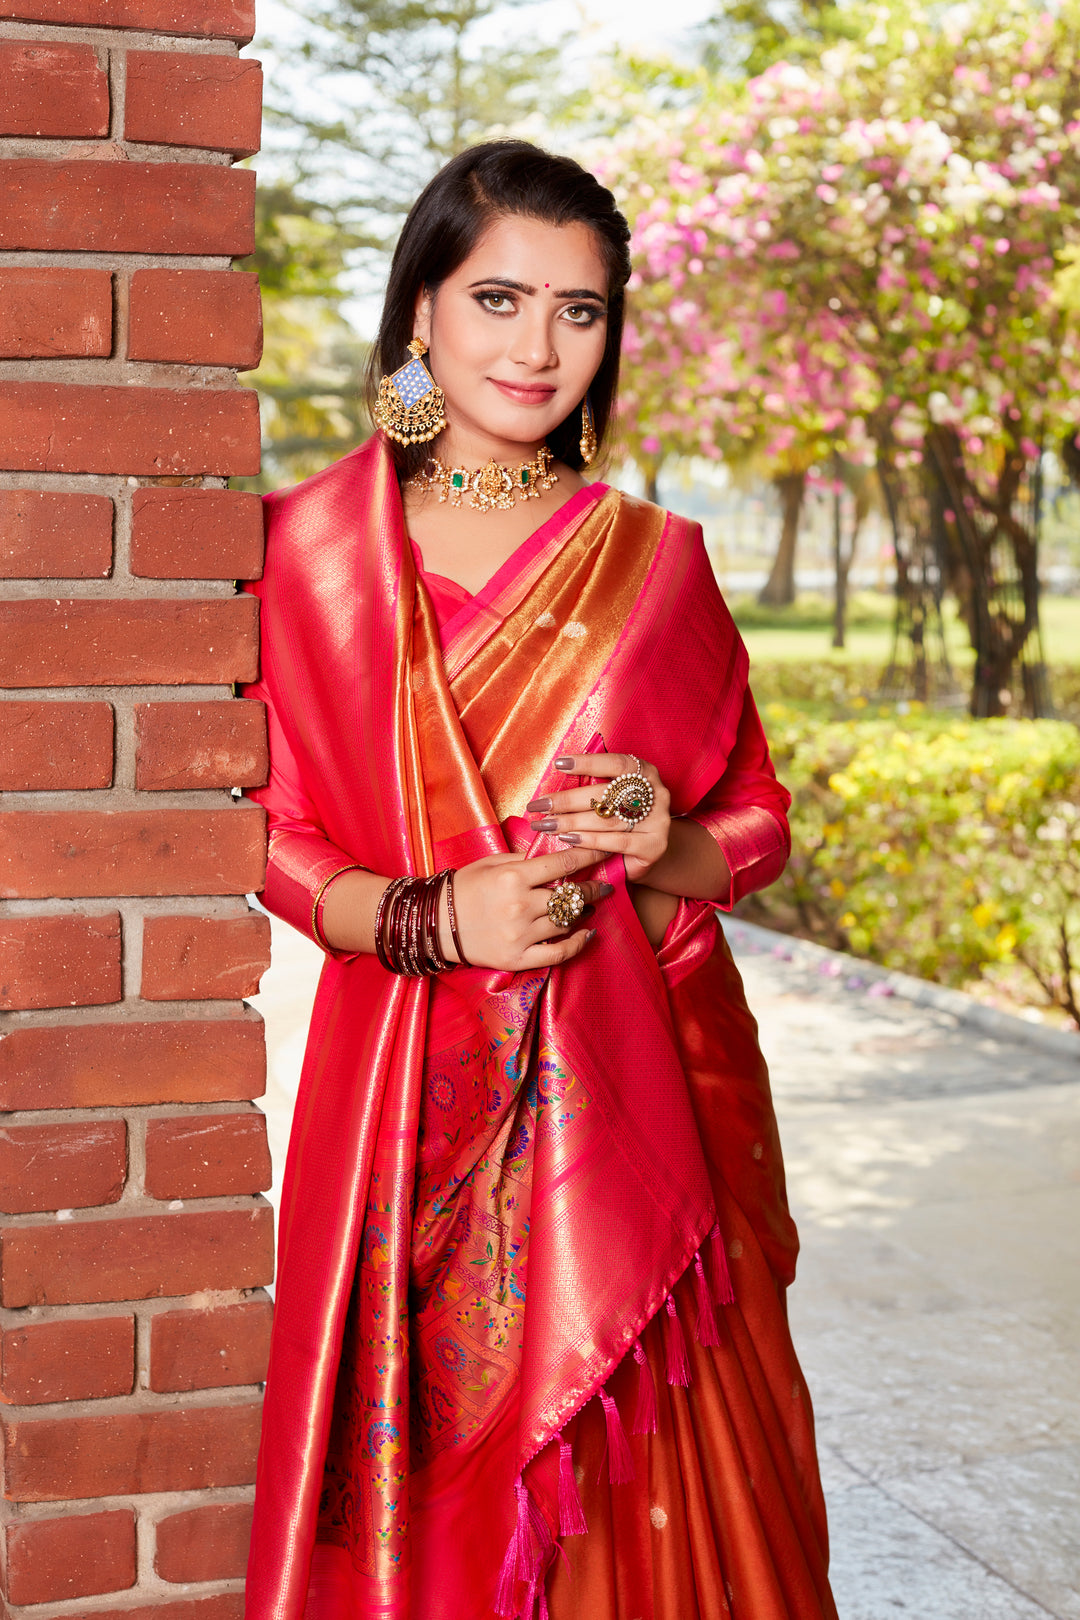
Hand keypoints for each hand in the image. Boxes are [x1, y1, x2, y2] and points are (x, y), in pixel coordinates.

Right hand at [445, 847, 612, 970]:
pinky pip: (557, 954)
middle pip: (571, 896)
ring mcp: (520, 935)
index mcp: (513, 877)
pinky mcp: (517, 959)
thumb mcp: (492, 863)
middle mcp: (520, 906)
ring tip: (591, 906)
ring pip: (567, 922)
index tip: (606, 851)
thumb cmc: (464, 888)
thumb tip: (558, 855)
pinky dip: (577, 945)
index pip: (564, 864)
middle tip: (605, 884)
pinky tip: (587, 935)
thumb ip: (525, 860)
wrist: (435, 923)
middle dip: (593, 888)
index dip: (590, 856)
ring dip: (585, 913)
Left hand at [526, 752, 671, 883]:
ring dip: (571, 822)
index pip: (616, 763)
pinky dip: (589, 840)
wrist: (650, 851)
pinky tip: (567, 839)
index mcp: (646, 773)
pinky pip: (617, 842)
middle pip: (606, 794)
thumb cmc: (623, 817)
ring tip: (545, 825)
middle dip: (567, 800)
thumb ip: (594, 787)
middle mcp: (657, 793)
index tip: (558, 764)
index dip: (588, 762)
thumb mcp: (614, 796)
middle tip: (538, 805)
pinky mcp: (654, 846)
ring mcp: (658, 821)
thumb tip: (554, 781)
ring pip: (608, 820)